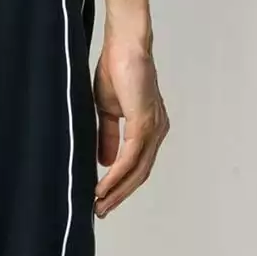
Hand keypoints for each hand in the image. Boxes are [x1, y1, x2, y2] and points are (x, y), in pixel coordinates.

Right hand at [93, 36, 168, 217]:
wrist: (123, 44)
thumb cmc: (116, 69)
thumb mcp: (108, 111)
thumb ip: (108, 136)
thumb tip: (105, 163)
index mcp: (150, 128)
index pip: (138, 165)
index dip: (122, 185)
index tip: (103, 200)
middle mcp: (157, 130)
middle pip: (140, 174)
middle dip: (120, 195)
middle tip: (100, 212)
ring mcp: (153, 127)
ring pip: (137, 170)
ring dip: (117, 190)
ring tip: (99, 205)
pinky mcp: (144, 122)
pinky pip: (130, 157)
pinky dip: (116, 175)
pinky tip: (102, 185)